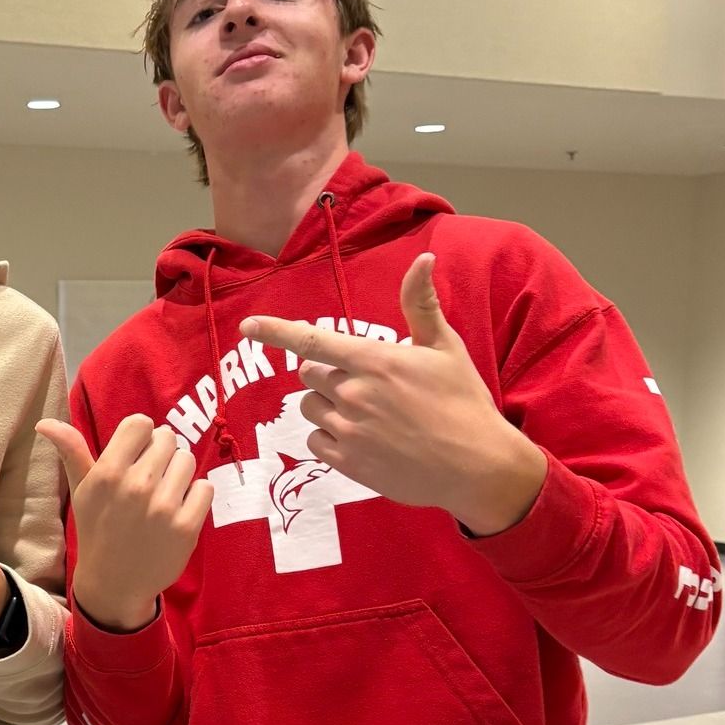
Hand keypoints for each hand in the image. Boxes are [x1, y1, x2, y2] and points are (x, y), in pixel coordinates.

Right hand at [36, 414, 212, 631]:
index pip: (141, 423)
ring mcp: (164, 507)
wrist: (114, 583)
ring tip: (163, 493)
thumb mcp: (81, 491)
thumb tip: (45, 422)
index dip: (141, 437)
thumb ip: (71, 452)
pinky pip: (205, 487)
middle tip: (149, 479)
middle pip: (168, 438)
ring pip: (188, 460)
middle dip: (161, 454)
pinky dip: (195, 495)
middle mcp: (136, 486)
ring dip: (179, 473)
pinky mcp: (187, 526)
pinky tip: (178, 509)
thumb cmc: (97, 530)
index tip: (136, 455)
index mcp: (107, 473)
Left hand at [240, 253, 546, 536]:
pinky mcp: (348, 463)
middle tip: (362, 382)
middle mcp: (354, 394)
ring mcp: (349, 430)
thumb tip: (423, 258)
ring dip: (326, 404)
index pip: (312, 340)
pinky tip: (361, 438)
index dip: (275, 331)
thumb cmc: (464, 402)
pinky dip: (329, 436)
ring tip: (365, 412)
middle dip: (327, 373)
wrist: (476, 466)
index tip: (247, 326)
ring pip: (309, 407)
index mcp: (374, 361)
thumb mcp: (445, 348)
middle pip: (309, 373)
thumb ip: (421, 304)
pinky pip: (315, 441)